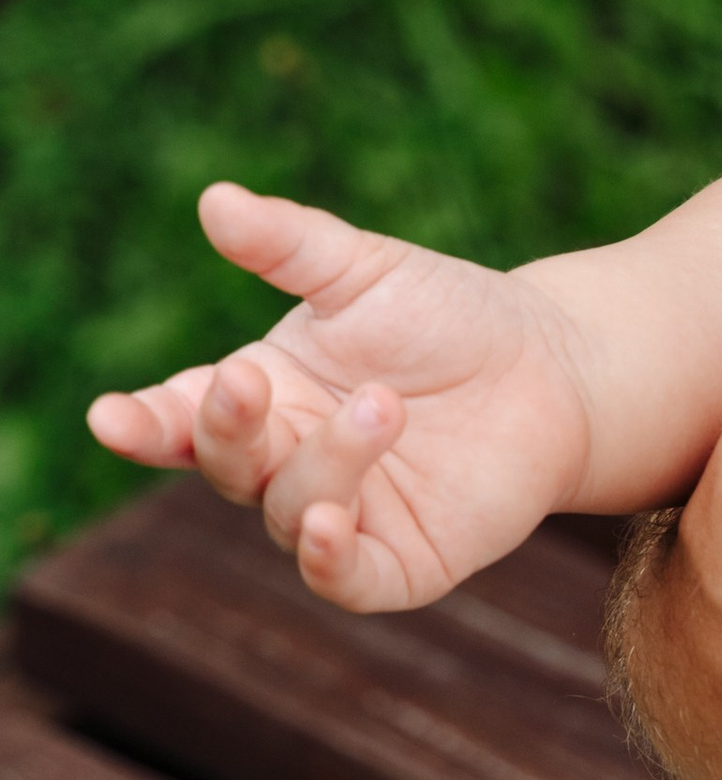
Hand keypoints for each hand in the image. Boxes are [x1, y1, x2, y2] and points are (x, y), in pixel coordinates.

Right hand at [87, 183, 591, 610]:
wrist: (555, 366)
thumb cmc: (448, 314)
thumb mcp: (364, 269)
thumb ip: (288, 244)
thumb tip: (215, 199)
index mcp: (261, 398)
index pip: (179, 418)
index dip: (140, 423)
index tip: (109, 417)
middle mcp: (287, 463)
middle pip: (227, 464)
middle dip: (227, 428)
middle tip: (247, 380)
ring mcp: (342, 518)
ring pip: (290, 512)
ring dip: (323, 463)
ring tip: (382, 404)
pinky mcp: (401, 564)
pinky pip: (346, 580)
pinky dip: (328, 560)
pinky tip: (328, 526)